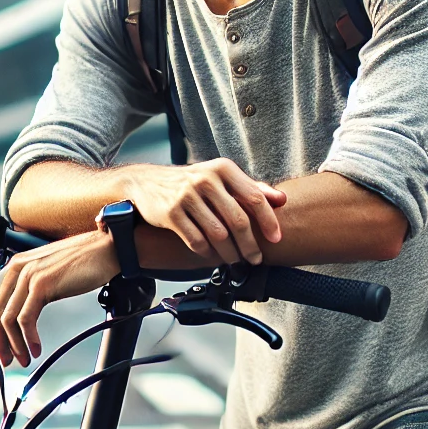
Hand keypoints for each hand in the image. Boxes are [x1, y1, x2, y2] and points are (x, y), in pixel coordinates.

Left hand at [0, 230, 117, 367]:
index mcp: (15, 265)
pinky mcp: (42, 284)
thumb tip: (20, 317)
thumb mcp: (48, 273)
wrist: (106, 249)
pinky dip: (28, 338)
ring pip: (7, 318)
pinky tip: (36, 348)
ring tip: (24, 358)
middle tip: (6, 361)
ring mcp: (29, 275)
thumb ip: (31, 287)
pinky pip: (26, 319)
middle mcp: (17, 268)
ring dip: (14, 344)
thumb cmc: (83, 263)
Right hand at [122, 159, 286, 264]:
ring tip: (235, 259)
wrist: (145, 182)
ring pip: (218, 234)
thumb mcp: (220, 178)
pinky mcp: (171, 213)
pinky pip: (196, 241)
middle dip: (250, 245)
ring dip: (230, 253)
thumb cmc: (190, 182)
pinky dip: (207, 253)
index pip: (254, 197)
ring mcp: (186, 196)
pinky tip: (211, 255)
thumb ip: (250, 188)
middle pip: (238, 220)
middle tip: (255, 258)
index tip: (276, 239)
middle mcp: (206, 179)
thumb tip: (282, 200)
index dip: (268, 221)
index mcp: (223, 168)